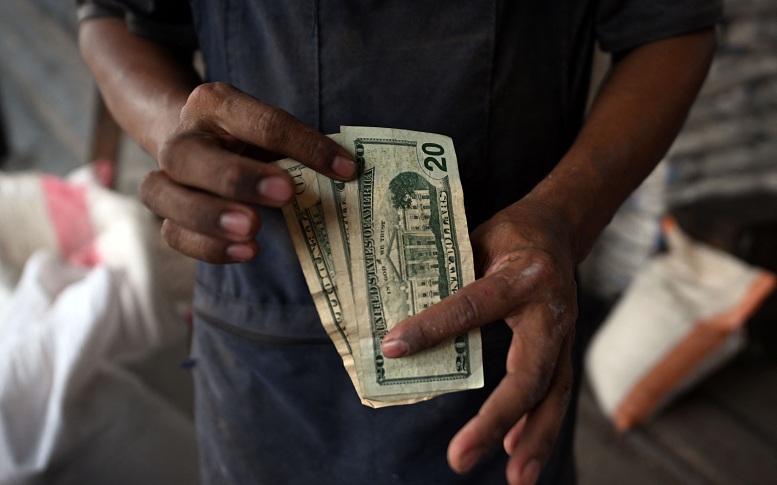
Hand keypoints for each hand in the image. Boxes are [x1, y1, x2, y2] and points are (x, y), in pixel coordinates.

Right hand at [139, 82, 355, 262]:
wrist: (196, 142)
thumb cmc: (247, 140)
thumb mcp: (269, 132)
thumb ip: (297, 149)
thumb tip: (345, 174)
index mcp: (215, 104)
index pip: (262, 123)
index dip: (306, 145)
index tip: (346, 169)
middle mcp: (182, 136)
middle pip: (191, 156)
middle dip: (238, 177)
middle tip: (285, 193)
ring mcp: (166, 175)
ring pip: (164, 195)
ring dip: (210, 217)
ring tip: (252, 232)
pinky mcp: (165, 211)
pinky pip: (174, 233)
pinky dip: (208, 247)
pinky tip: (247, 251)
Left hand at [381, 197, 577, 484]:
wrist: (560, 228)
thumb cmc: (510, 234)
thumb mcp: (477, 241)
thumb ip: (450, 279)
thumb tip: (405, 321)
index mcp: (522, 274)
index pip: (471, 306)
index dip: (432, 327)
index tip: (394, 348)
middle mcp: (549, 308)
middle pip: (527, 373)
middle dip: (495, 419)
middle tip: (460, 456)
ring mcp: (563, 332)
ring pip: (552, 393)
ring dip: (533, 439)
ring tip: (516, 478)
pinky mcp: (563, 348)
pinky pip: (555, 392)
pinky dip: (537, 425)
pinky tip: (517, 454)